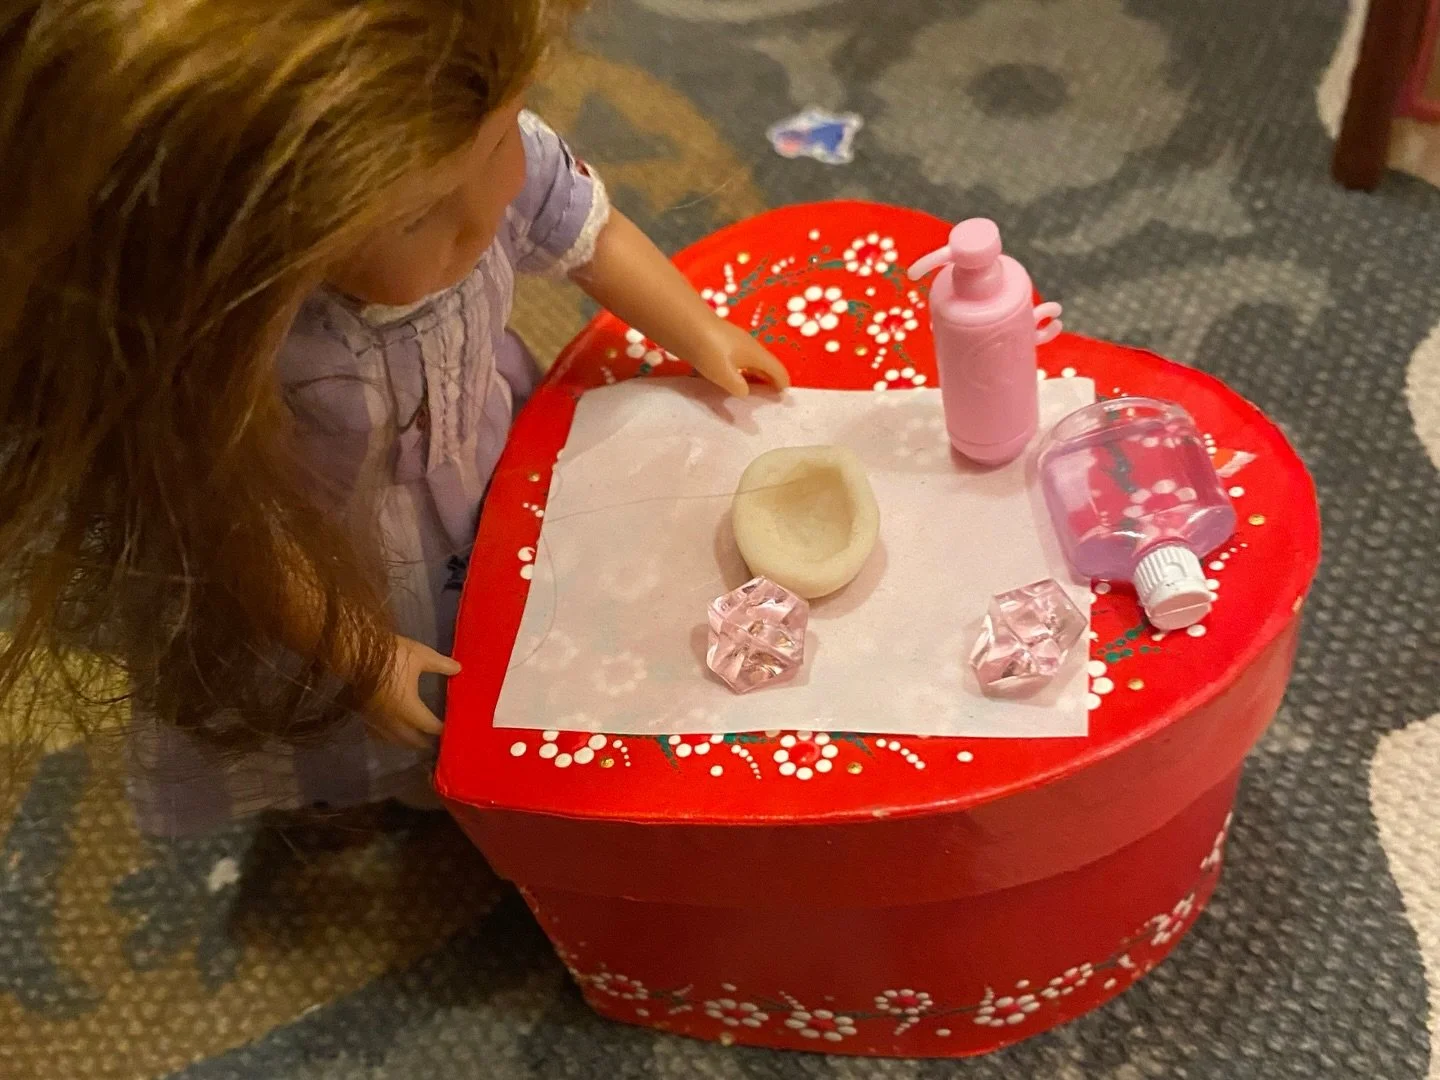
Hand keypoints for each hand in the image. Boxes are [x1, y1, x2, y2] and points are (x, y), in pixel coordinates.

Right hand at [366, 635, 460, 749]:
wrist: (356, 653)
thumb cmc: (391, 655)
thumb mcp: (421, 656)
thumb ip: (441, 664)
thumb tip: (459, 669)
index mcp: (409, 708)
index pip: (429, 726)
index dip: (441, 730)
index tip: (450, 730)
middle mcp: (392, 719)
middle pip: (411, 739)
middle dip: (424, 741)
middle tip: (435, 742)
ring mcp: (376, 718)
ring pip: (393, 738)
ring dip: (406, 741)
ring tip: (416, 739)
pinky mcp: (363, 713)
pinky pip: (378, 732)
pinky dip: (388, 735)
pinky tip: (391, 730)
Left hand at [688, 319, 791, 397]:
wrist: (686, 324)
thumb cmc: (710, 350)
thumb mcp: (725, 375)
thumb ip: (738, 387)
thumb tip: (745, 391)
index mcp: (756, 354)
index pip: (777, 370)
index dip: (782, 383)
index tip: (784, 396)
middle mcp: (749, 347)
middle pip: (765, 365)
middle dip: (770, 379)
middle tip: (772, 395)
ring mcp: (734, 342)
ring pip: (751, 361)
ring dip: (755, 375)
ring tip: (753, 388)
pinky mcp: (720, 342)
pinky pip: (738, 359)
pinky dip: (741, 370)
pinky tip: (731, 375)